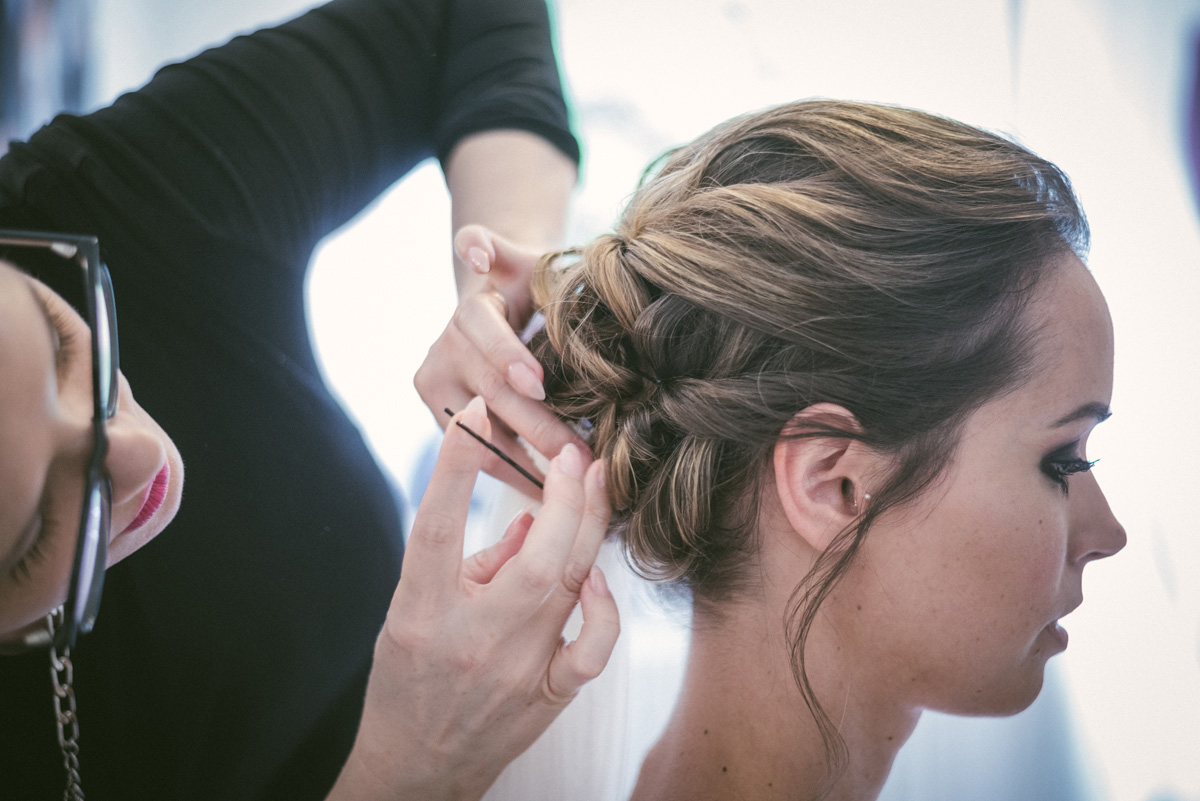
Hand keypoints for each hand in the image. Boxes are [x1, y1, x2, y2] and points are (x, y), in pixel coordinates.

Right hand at [326, 397, 617, 800]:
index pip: (439, 526)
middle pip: (535, 558)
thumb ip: (474, 558)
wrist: (417, 765)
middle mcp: (471, 638)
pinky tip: (596, 579)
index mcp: (421, 611)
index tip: (478, 411)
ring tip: (597, 481)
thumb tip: (535, 515)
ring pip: (569, 587)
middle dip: (565, 495)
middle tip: (576, 451)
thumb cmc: (411, 676)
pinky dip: (602, 609)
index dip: (457, 465)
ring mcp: (514, 670)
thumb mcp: (415, 609)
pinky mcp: (546, 697)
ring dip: (590, 528)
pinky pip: (590, 648)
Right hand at [416, 226, 586, 494]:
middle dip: (536, 426)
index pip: (482, 336)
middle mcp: (442, 355)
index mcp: (467, 314)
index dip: (507, 358)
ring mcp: (439, 394)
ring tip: (570, 484)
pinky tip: (551, 494)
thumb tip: (474, 251)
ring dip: (528, 461)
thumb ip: (498, 247)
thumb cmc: (531, 285)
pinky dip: (517, 475)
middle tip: (576, 453)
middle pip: (490, 394)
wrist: (504, 308)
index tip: (538, 384)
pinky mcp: (446, 424)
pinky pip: (481, 456)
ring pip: (482, 435)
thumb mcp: (522, 258)